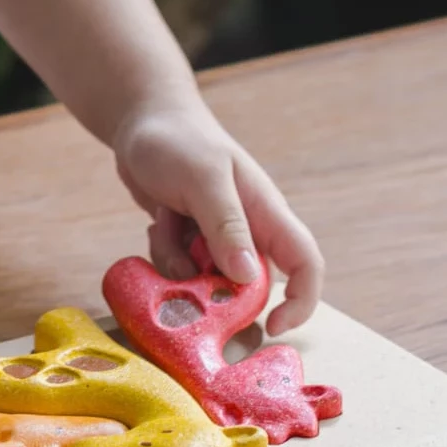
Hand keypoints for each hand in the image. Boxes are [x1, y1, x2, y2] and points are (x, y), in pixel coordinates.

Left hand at [112, 98, 323, 336]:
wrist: (141, 120)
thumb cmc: (178, 139)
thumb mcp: (202, 179)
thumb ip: (225, 225)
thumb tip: (248, 276)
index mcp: (265, 212)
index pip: (305, 264)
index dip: (300, 302)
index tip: (273, 326)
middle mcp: (247, 230)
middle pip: (246, 285)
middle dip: (214, 285)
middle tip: (184, 262)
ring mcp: (215, 236)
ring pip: (206, 281)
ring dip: (180, 263)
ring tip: (166, 220)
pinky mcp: (188, 239)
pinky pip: (179, 270)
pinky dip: (164, 253)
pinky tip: (158, 219)